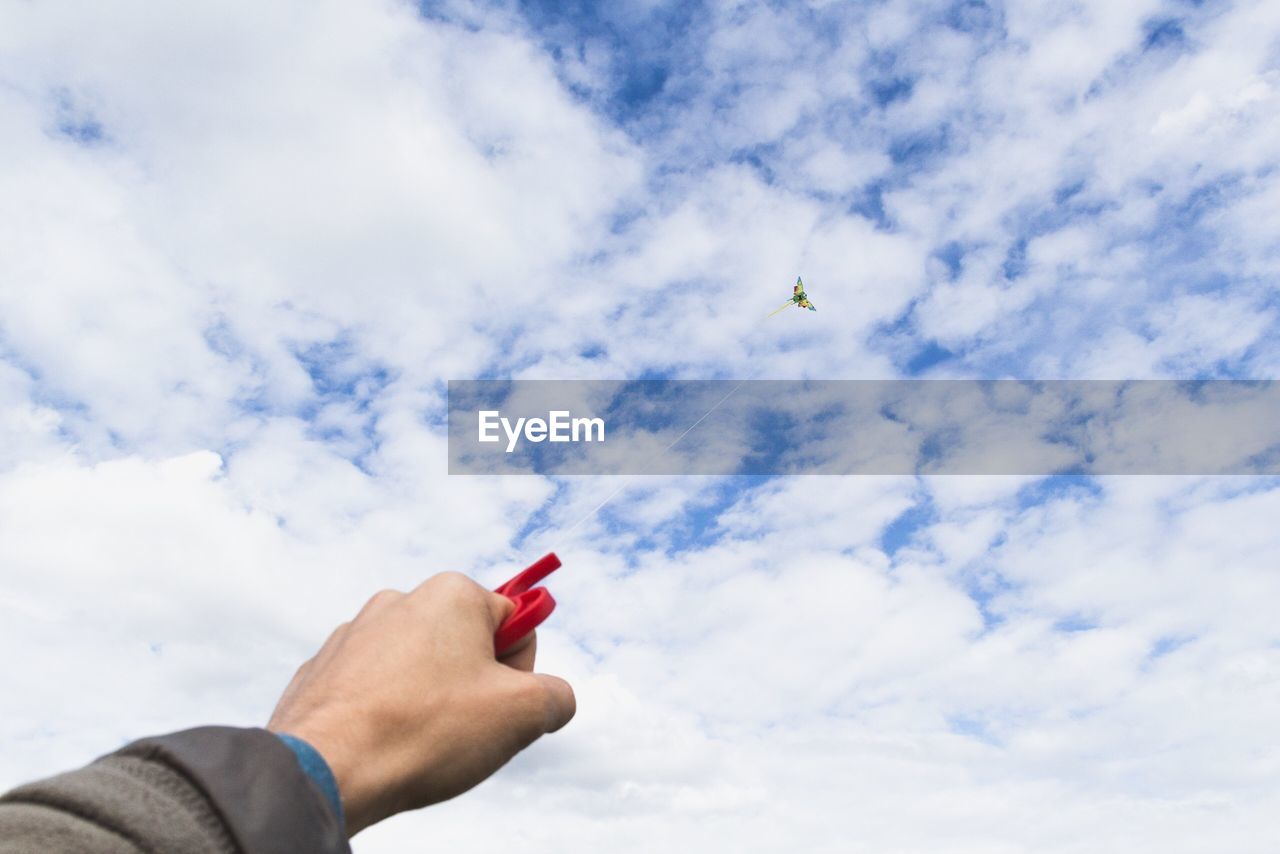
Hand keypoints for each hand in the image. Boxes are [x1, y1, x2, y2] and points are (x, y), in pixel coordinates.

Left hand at [267, 572, 575, 834]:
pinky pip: (376, 688)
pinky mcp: (325, 669)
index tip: (499, 705)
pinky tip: (382, 745)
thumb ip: (557, 696)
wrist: (325, 769)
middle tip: (463, 730)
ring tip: (419, 741)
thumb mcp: (522, 714)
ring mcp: (356, 632)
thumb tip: (555, 698)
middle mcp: (402, 600)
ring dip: (430, 700)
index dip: (520, 672)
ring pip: (419, 667)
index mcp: (453, 594)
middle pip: (466, 644)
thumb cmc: (424, 732)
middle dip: (474, 687)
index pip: (516, 623)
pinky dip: (387, 713)